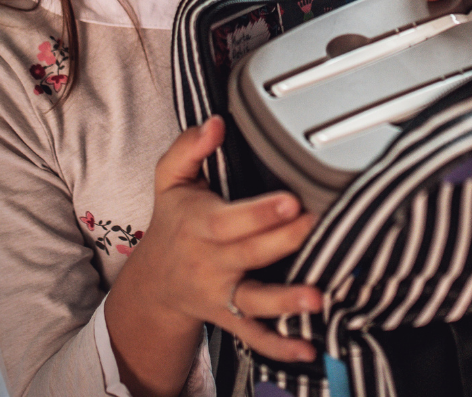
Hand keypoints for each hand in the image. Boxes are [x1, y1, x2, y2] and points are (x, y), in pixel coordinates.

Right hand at [106, 117, 320, 396]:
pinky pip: (255, 337)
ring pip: (254, 302)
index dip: (259, 212)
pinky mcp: (232, 318)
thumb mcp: (170, 180)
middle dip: (286, 242)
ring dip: (286, 303)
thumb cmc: (173, 221)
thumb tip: (216, 122)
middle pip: (251, 255)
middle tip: (318, 226)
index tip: (290, 199)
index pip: (230, 220)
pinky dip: (280, 347)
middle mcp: (212, 263)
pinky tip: (309, 349)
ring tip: (316, 299)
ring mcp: (223, 294)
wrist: (153, 284)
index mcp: (200, 225)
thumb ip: (190, 147)